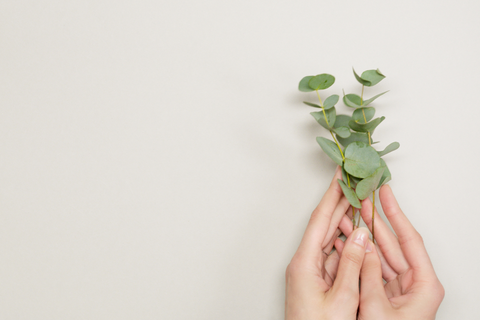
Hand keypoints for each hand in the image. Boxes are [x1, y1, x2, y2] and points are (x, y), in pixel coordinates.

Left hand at [285, 167, 371, 319]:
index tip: (339, 176)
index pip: (319, 220)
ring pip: (328, 238)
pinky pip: (331, 253)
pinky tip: (354, 233)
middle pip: (323, 225)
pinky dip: (344, 242)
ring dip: (343, 221)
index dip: (331, 196)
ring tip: (358, 202)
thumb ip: (353, 265)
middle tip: (352, 182)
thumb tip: (360, 236)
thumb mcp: (342, 300)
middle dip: (339, 202)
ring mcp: (309, 271)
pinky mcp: (315, 280)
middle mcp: (304, 263)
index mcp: (304, 263)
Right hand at [337, 185, 443, 319]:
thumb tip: (362, 245)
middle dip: (375, 220)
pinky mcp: (385, 292)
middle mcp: (414, 283)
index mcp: (424, 285)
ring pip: (380, 252)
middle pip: (393, 243)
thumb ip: (369, 274)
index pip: (410, 240)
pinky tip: (347, 239)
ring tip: (350, 215)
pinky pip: (372, 265)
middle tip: (363, 198)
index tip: (385, 193)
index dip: (395, 213)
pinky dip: (359, 252)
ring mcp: (399, 287)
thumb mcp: (377, 308)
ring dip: (364, 235)